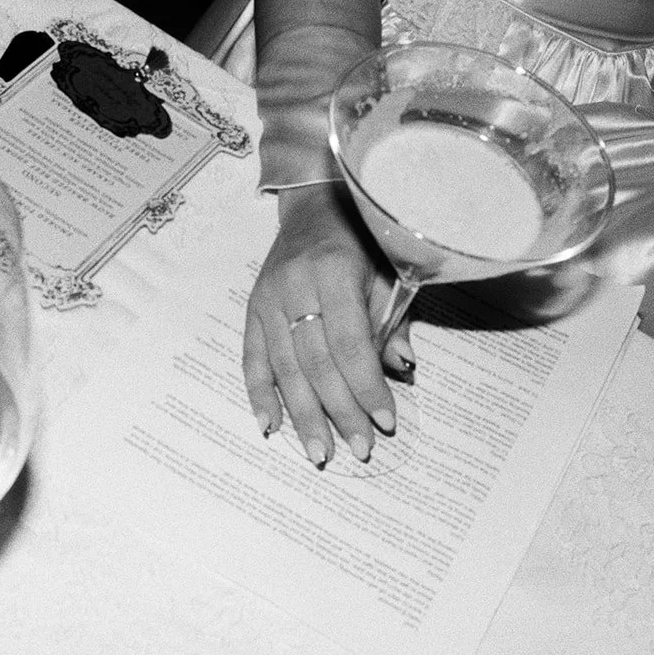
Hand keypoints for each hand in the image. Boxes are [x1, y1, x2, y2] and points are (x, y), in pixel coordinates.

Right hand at [243, 183, 410, 465]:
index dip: (367, 386)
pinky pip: (252, 358)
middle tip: (358, 448)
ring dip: (302, 415)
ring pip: (284, 367)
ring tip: (319, 452)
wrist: (315, 202)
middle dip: (339, 411)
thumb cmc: (363, 238)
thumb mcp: (388, 269)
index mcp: (334, 270)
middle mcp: (295, 285)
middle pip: (316, 362)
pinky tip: (270, 425)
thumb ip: (393, 320)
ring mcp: (268, 298)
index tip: (385, 421)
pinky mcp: (252, 308)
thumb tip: (402, 368)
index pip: (351, 343)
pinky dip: (260, 393)